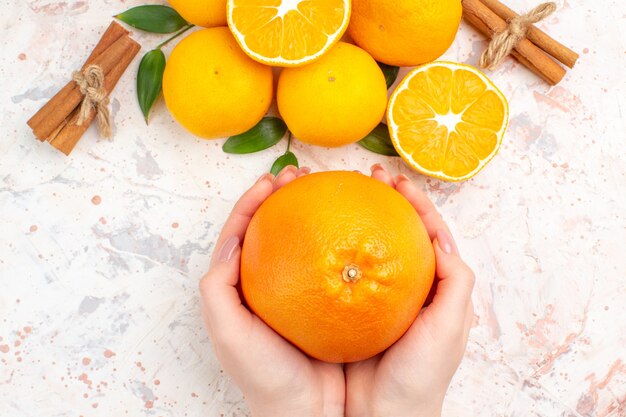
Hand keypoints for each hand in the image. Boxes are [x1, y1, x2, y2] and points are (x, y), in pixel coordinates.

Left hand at [199, 166, 344, 416]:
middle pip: (272, 227)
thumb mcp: (228, 333)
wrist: (305, 410)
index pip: (241, 232)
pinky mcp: (326, 299)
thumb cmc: (264, 376)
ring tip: (327, 190)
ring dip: (311, 212)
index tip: (273, 180)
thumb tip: (232, 241)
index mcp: (240, 286)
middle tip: (301, 175)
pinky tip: (353, 230)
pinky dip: (338, 241)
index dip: (253, 201)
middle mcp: (268, 282)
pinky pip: (330, 262)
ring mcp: (298, 289)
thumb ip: (218, 288)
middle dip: (283, 196)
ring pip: (302, 240)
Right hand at [345, 164, 474, 416]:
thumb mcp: (450, 327)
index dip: (415, 204)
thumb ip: (455, 282)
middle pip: (398, 232)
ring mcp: (377, 294)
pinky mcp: (350, 306)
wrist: (381, 414)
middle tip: (369, 177)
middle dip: (387, 201)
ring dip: (360, 218)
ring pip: (369, 246)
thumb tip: (438, 240)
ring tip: (344, 194)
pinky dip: (336, 248)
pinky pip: (344, 269)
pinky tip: (321, 236)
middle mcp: (406, 286)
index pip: (428, 234)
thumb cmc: (420, 376)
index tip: (395, 182)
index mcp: (434, 286)